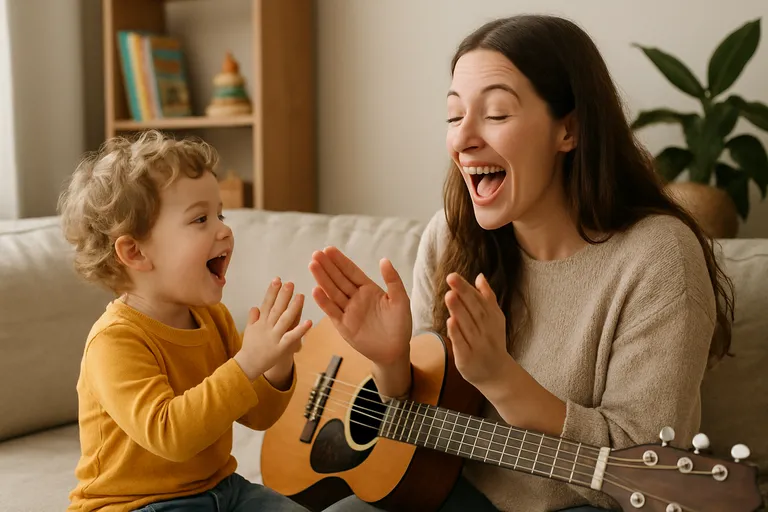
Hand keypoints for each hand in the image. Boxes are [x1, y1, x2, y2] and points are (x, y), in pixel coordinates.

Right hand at [234, 278, 312, 384]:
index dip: (272, 291)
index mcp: (260, 322)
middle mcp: (267, 327)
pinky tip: (309, 322)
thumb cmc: (250, 347)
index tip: (278, 279)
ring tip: (301, 296)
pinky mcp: (281, 347)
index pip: (267, 303)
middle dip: (283, 295)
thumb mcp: (249, 330)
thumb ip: (253, 318)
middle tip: (290, 283)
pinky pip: (292, 337)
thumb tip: (255, 306)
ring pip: (285, 319)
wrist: (247, 365)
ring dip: (293, 307)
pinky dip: (300, 329)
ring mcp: (274, 336)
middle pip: (276, 308)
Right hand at [309, 247, 411, 365]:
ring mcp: (348, 311)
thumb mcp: (400, 300)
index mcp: (368, 289)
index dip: (340, 261)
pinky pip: (332, 311)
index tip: (328, 249)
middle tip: (315, 254)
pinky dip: (324, 302)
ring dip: (322, 279)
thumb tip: (384, 259)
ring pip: (333, 292)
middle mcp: (355, 298)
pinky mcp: (343, 325)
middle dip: (327, 266)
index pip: (351, 272)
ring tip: (313, 265)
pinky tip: (316, 290)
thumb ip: (393, 280)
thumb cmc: (400, 324)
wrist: (395, 350)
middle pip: (338, 279)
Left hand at [445, 272, 509, 388]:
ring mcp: (477, 345)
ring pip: (468, 326)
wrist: (497, 374)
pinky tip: (450, 321)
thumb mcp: (495, 318)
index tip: (453, 276)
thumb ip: (487, 297)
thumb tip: (479, 276)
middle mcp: (486, 331)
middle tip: (451, 279)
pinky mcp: (468, 359)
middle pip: (474, 310)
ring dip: (459, 310)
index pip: (479, 301)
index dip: (466, 288)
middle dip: (463, 294)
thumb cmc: (492, 341)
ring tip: (450, 295)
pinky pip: (462, 344)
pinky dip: (457, 333)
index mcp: (492, 318)